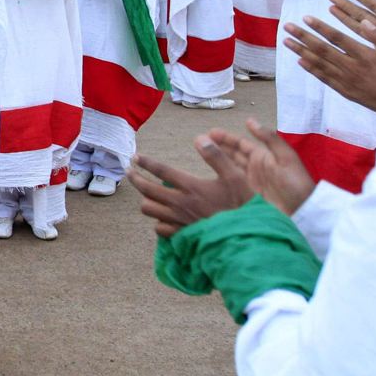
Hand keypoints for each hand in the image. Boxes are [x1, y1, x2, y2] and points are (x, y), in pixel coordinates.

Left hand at [129, 136, 252, 237]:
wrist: (247, 238)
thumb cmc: (242, 205)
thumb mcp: (235, 176)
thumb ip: (216, 156)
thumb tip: (199, 137)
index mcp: (191, 187)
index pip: (161, 171)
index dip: (146, 162)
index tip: (135, 156)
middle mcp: (180, 203)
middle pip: (147, 190)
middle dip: (135, 178)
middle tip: (129, 171)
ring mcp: (178, 221)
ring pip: (149, 209)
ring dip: (147, 200)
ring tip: (148, 194)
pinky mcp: (181, 236)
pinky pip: (159, 228)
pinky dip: (158, 221)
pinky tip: (163, 216)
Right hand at [208, 121, 314, 215]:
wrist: (304, 214)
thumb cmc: (297, 185)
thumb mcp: (286, 158)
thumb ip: (269, 139)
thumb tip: (249, 121)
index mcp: (263, 158)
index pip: (241, 145)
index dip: (226, 138)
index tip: (210, 133)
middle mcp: (253, 169)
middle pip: (231, 155)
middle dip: (216, 147)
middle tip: (198, 141)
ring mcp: (248, 184)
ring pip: (228, 169)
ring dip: (215, 161)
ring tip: (200, 154)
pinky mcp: (245, 198)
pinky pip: (228, 186)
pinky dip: (218, 182)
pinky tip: (207, 179)